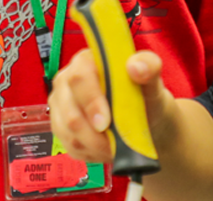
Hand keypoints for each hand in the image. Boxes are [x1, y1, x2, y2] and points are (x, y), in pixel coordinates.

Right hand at [48, 49, 177, 163]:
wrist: (145, 120)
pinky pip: (70, 145)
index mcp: (87, 61)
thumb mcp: (153, 82)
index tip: (105, 122)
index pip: (79, 78)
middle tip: (116, 141)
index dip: (90, 101)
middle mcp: (67, 81)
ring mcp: (61, 105)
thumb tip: (135, 66)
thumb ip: (149, 67)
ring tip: (116, 145)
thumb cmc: (145, 97)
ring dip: (95, 145)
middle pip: (70, 112)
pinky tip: (107, 147)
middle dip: (94, 134)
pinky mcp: (60, 126)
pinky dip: (91, 152)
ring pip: (69, 132)